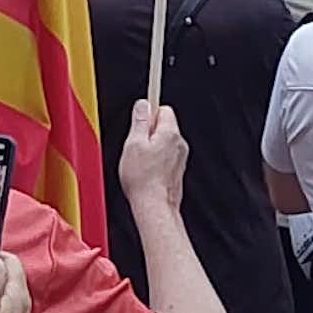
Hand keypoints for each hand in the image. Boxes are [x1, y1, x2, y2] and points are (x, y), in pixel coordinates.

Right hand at [119, 98, 187, 215]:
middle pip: (164, 125)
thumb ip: (139, 121)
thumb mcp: (133, 144)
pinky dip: (157, 160)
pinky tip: (146, 171)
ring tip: (139, 161)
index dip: (149, 111)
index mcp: (169, 133)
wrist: (154, 208)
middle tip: (135, 144)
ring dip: (153, 147)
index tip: (141, 114)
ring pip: (165, 142)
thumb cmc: (143, 180)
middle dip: (149, 131)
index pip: (163, 109)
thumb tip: (143, 105)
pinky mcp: (177, 171)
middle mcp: (179, 144)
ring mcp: (180, 159)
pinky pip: (166, 157)